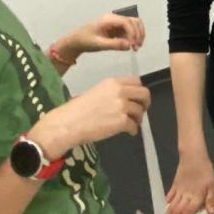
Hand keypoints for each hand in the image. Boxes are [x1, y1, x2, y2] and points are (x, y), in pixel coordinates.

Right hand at [36, 76, 150, 154]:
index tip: (137, 99)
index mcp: (113, 82)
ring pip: (140, 111)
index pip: (137, 81)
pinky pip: (134, 126)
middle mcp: (120, 91)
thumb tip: (125, 99)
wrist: (69, 123)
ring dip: (138, 119)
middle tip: (140, 111)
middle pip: (144, 94)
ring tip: (131, 124)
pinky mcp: (122, 121)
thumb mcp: (96, 92)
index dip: (139, 91)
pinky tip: (128, 132)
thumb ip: (113, 92)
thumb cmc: (77, 110)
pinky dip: (133, 130)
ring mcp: (122, 106)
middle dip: (145, 103)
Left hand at [56, 13, 145, 59]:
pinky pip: (129, 31)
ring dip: (137, 35)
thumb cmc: (85, 41)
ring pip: (133, 25)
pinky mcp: (117, 29)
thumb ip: (114, 44)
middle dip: (138, 33)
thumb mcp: (99, 44)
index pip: (126, 22)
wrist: (76, 41)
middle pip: (133, 21)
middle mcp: (114, 19)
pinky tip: (131, 46)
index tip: (133, 44)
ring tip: (136, 47)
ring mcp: (116, 23)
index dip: (133, 32)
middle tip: (137, 47)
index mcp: (108, 19)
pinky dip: (133, 38)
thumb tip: (129, 45)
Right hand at [165, 152, 213, 213]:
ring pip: (170, 208)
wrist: (193, 156)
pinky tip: (164, 212)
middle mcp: (184, 197)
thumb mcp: (212, 185)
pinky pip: (169, 197)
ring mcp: (178, 192)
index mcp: (194, 198)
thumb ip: (210, 200)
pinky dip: (165, 205)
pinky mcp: (174, 186)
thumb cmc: (205, 171)